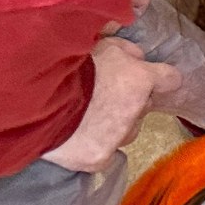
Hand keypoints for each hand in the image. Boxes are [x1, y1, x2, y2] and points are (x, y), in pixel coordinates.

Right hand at [41, 36, 182, 171]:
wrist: (34, 101)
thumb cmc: (67, 68)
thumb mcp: (100, 46)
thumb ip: (126, 52)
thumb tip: (138, 59)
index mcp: (140, 79)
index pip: (170, 79)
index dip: (159, 78)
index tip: (150, 79)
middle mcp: (136, 110)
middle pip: (143, 107)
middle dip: (130, 102)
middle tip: (104, 97)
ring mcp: (118, 137)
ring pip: (127, 132)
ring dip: (116, 126)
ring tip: (87, 119)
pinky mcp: (98, 158)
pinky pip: (104, 152)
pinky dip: (94, 146)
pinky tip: (76, 137)